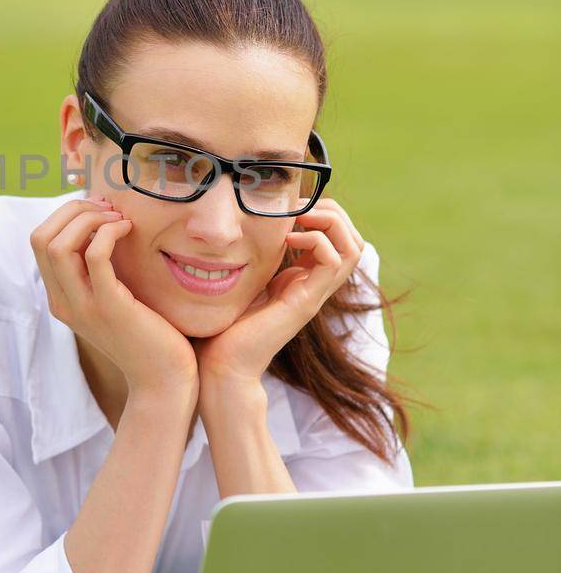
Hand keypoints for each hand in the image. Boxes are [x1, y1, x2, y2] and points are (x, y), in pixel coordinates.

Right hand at [30, 196, 199, 396]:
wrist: (163, 381)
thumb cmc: (148, 335)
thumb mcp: (114, 300)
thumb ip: (100, 273)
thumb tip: (104, 227)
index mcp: (60, 298)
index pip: (40, 241)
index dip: (65, 215)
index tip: (99, 209)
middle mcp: (63, 302)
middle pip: (42, 237)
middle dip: (73, 210)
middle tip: (107, 207)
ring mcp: (82, 306)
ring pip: (60, 244)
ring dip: (89, 218)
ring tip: (118, 218)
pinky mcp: (108, 307)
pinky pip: (95, 254)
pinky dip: (108, 232)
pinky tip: (128, 229)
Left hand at [194, 198, 365, 392]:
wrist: (219, 366)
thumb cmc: (220, 327)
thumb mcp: (237, 281)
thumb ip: (245, 259)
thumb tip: (232, 230)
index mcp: (301, 279)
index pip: (336, 238)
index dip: (322, 213)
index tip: (289, 206)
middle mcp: (313, 286)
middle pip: (353, 239)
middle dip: (333, 212)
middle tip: (300, 208)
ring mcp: (313, 295)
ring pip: (353, 248)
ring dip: (330, 222)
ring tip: (299, 218)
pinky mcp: (305, 303)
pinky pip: (333, 261)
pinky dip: (316, 240)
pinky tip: (288, 240)